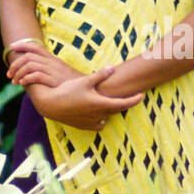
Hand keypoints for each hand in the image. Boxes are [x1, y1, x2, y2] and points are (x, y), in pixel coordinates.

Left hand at [7, 42, 80, 88]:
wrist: (90, 88)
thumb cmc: (75, 84)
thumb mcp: (62, 74)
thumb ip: (51, 71)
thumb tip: (36, 74)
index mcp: (54, 60)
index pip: (36, 47)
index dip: (23, 45)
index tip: (12, 46)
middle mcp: (53, 63)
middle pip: (29, 56)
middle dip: (16, 64)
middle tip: (9, 74)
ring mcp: (54, 71)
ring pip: (30, 65)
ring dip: (18, 72)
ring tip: (14, 81)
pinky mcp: (54, 80)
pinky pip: (37, 75)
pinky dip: (27, 78)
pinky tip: (23, 83)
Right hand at [29, 66, 143, 130]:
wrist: (51, 105)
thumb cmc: (68, 91)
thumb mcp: (85, 81)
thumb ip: (100, 75)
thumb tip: (112, 67)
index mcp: (101, 103)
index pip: (123, 103)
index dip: (134, 100)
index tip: (142, 96)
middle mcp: (98, 114)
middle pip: (116, 110)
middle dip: (123, 103)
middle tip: (128, 96)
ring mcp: (91, 122)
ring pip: (107, 117)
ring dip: (110, 111)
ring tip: (109, 103)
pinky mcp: (84, 126)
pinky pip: (98, 124)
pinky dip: (100, 118)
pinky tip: (98, 113)